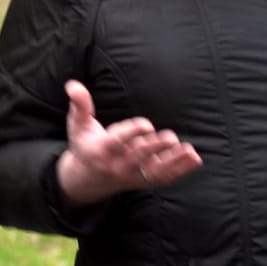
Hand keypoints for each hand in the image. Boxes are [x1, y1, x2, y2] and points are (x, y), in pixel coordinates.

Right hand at [55, 79, 201, 206]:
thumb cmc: (85, 145)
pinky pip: (164, 178)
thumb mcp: (77, 125)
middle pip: (139, 157)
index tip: (146, 124)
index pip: (118, 141)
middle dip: (154, 147)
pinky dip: (181, 170)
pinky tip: (194, 158)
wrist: (88, 178)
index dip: (133, 133)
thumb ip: (80, 104)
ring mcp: (132, 175)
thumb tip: (72, 85)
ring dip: (173, 162)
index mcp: (102, 149)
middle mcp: (118, 164)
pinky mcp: (144, 181)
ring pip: (154, 171)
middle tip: (169, 138)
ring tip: (189, 151)